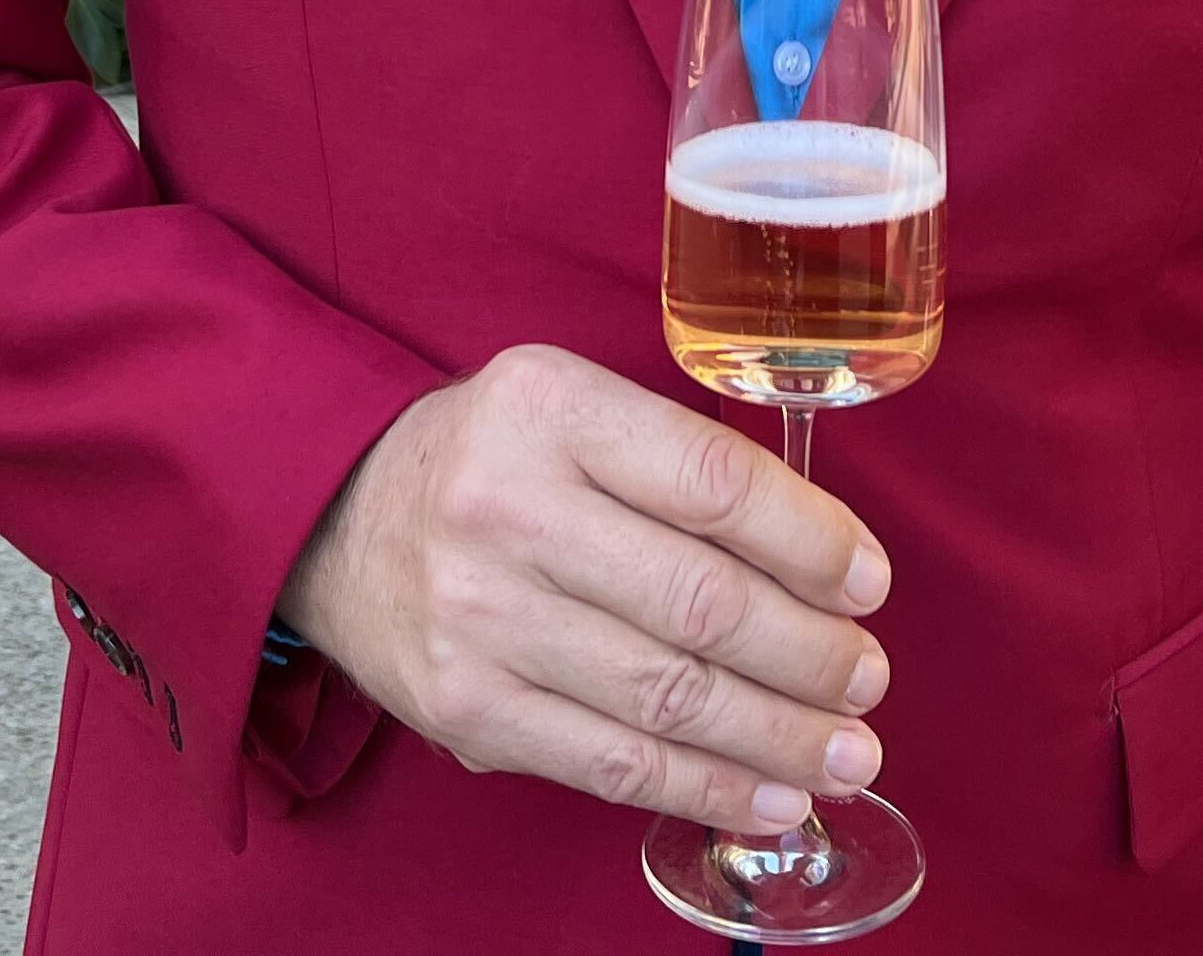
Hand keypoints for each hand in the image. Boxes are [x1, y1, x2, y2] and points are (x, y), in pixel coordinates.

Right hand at [273, 343, 892, 833]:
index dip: (811, 542)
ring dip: (778, 737)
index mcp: (550, 409)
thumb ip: (676, 462)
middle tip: (869, 678)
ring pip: (667, 697)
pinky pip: (612, 764)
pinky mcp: (466, 709)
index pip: (713, 481)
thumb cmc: (491, 460)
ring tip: (846, 753)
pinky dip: (705, 789)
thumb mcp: (570, 405)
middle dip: (811, 654)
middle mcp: (508, 509)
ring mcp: (481, 618)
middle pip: (700, 602)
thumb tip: (821, 562)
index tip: (868, 583)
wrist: (334, 520)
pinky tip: (769, 796)